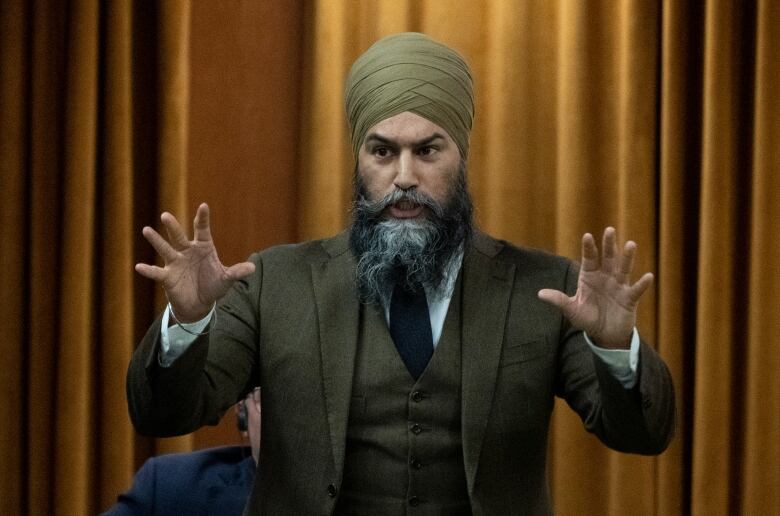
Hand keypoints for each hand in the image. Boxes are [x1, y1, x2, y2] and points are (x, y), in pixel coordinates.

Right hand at [135, 203, 255, 321]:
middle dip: (172, 227)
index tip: (204, 206)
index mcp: (203, 248)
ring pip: (165, 249)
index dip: (202, 219)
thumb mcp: (226, 279)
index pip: (202, 230)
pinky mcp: (168, 277)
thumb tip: (252, 267)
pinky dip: (148, 270)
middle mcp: (187, 252)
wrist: (200, 304)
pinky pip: (157, 272)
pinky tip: (139, 266)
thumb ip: (237, 272)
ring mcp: (176, 263)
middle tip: (165, 215)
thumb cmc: (213, 286)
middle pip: (179, 237)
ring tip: (146, 230)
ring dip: (156, 241)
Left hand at [538, 227, 652, 348]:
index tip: (587, 236)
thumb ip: (559, 300)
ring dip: (627, 257)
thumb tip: (540, 294)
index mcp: (589, 276)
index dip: (588, 248)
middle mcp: (605, 277)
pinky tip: (648, 276)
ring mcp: (618, 286)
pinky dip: (642, 284)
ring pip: (624, 269)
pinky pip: (636, 290)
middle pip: (608, 258)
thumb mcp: (572, 309)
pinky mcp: (629, 299)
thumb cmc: (587, 319)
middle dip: (608, 245)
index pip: (589, 259)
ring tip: (630, 244)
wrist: (604, 335)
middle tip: (609, 230)